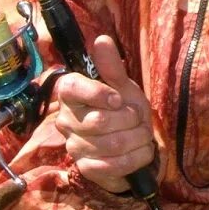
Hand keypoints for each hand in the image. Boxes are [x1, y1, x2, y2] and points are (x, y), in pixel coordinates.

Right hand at [53, 34, 155, 193]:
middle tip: (138, 118)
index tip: (118, 98)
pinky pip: (116, 165)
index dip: (99, 93)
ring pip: (112, 144)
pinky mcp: (87, 169)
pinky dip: (138, 157)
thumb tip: (102, 40)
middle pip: (99, 121)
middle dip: (130, 119)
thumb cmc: (125, 110)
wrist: (135, 143)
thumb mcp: (122, 86)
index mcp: (70, 95)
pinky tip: (141, 151)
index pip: (73, 88)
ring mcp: (75, 147)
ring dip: (138, 139)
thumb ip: (111, 67)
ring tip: (142, 134)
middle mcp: (66, 121)